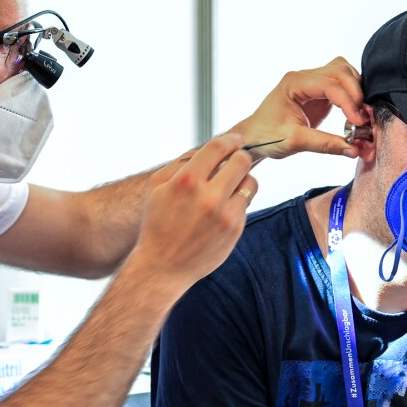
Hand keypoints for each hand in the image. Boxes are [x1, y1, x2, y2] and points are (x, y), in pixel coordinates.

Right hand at [126, 133, 256, 294]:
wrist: (163, 266)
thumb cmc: (158, 223)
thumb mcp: (157, 187)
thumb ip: (181, 163)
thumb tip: (208, 149)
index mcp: (187, 181)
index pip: (219, 147)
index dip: (231, 140)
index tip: (235, 141)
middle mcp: (208, 196)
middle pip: (241, 161)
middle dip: (240, 157)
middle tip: (235, 160)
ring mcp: (225, 214)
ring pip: (250, 182)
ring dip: (243, 179)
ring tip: (230, 185)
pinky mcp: (235, 229)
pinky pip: (246, 204)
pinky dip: (238, 202)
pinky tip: (223, 208)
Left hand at [227, 57, 364, 160]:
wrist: (253, 138)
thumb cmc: (266, 136)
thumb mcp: (294, 141)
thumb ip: (325, 144)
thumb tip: (352, 149)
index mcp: (294, 84)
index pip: (330, 84)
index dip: (348, 101)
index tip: (358, 121)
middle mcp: (304, 78)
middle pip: (340, 72)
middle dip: (355, 93)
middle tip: (361, 119)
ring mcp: (311, 83)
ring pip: (343, 73)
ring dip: (355, 91)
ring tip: (358, 115)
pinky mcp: (317, 93)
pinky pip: (340, 86)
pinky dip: (351, 96)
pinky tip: (352, 114)